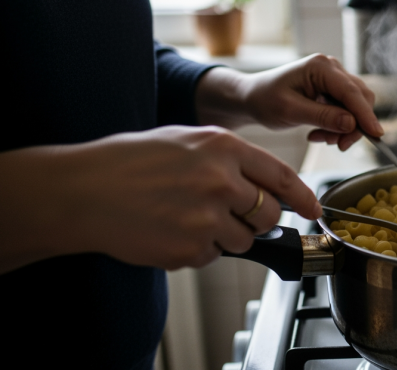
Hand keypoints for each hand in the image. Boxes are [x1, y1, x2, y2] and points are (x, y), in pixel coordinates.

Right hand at [0, 126, 321, 274]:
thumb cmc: (129, 162)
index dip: (303, 197)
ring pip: (244, 239)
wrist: (82, 191)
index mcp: (222, 148)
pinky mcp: (189, 249)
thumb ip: (229, 158)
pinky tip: (169, 230)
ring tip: (185, 217)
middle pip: (269, 214)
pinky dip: (197, 249)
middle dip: (258, 219)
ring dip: (224, 235)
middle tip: (228, 214)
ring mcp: (206, 218)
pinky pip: (212, 255)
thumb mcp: (186, 141)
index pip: (281, 176)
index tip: (313, 210)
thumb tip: (266, 181)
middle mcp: (220, 181)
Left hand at [195, 54, 382, 150]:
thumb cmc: (264, 100)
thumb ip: (323, 116)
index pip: (351, 92)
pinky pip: (346, 110)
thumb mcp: (290, 112)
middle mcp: (331, 68)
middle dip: (353, 125)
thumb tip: (351, 124)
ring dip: (344, 128)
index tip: (376, 135)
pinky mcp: (333, 90)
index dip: (366, 115)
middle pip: (360, 99)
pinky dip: (338, 126)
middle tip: (336, 145)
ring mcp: (334, 78)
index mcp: (320, 67)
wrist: (252, 98)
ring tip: (320, 139)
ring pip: (355, 107)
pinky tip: (319, 133)